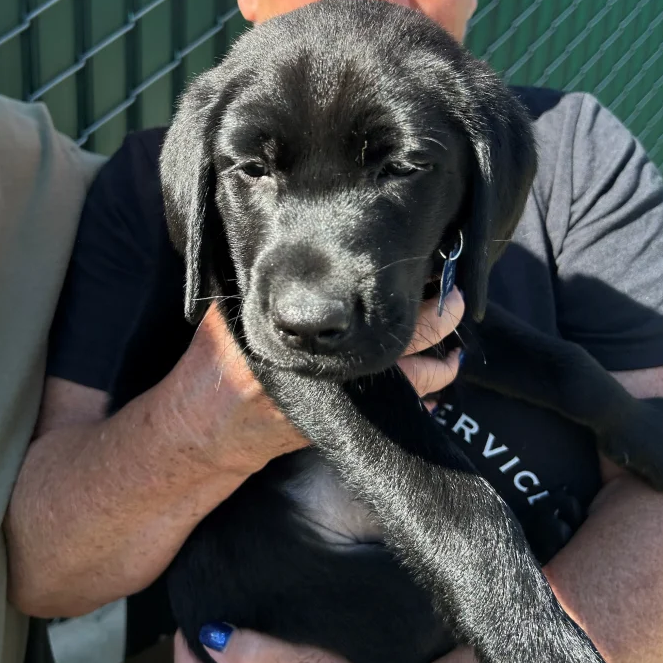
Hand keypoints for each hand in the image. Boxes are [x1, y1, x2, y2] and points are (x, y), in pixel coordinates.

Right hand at [168, 287, 463, 478]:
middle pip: (412, 343)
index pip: (385, 312)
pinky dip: (420, 399)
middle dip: (441, 321)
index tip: (434, 268)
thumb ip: (265, 281)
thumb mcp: (237, 310)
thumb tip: (291, 235)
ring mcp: (350, 401)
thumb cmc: (219, 359)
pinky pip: (401, 412)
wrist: (207, 426)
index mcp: (317, 336)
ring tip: (453, 350)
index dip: (418, 293)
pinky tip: (429, 386)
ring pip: (418, 384)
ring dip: (441, 365)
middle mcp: (341, 370)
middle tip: (454, 301)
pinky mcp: (351, 427)